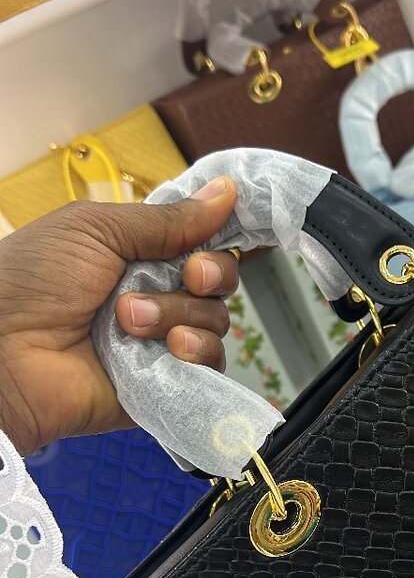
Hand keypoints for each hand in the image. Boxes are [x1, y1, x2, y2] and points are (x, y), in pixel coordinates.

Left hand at [0, 176, 237, 454]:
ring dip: (182, 315)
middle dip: (209, 276)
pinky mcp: (164, 385)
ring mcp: (159, 344)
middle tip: (188, 277)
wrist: (3, 352)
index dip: (214, 244)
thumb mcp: (97, 230)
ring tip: (131, 321)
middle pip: (218, 285)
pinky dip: (199, 353)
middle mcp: (154, 298)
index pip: (201, 246)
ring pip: (215, 323)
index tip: (206, 242)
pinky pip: (210, 369)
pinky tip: (171, 348)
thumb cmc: (34, 282)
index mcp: (137, 257)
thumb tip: (226, 191)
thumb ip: (167, 219)